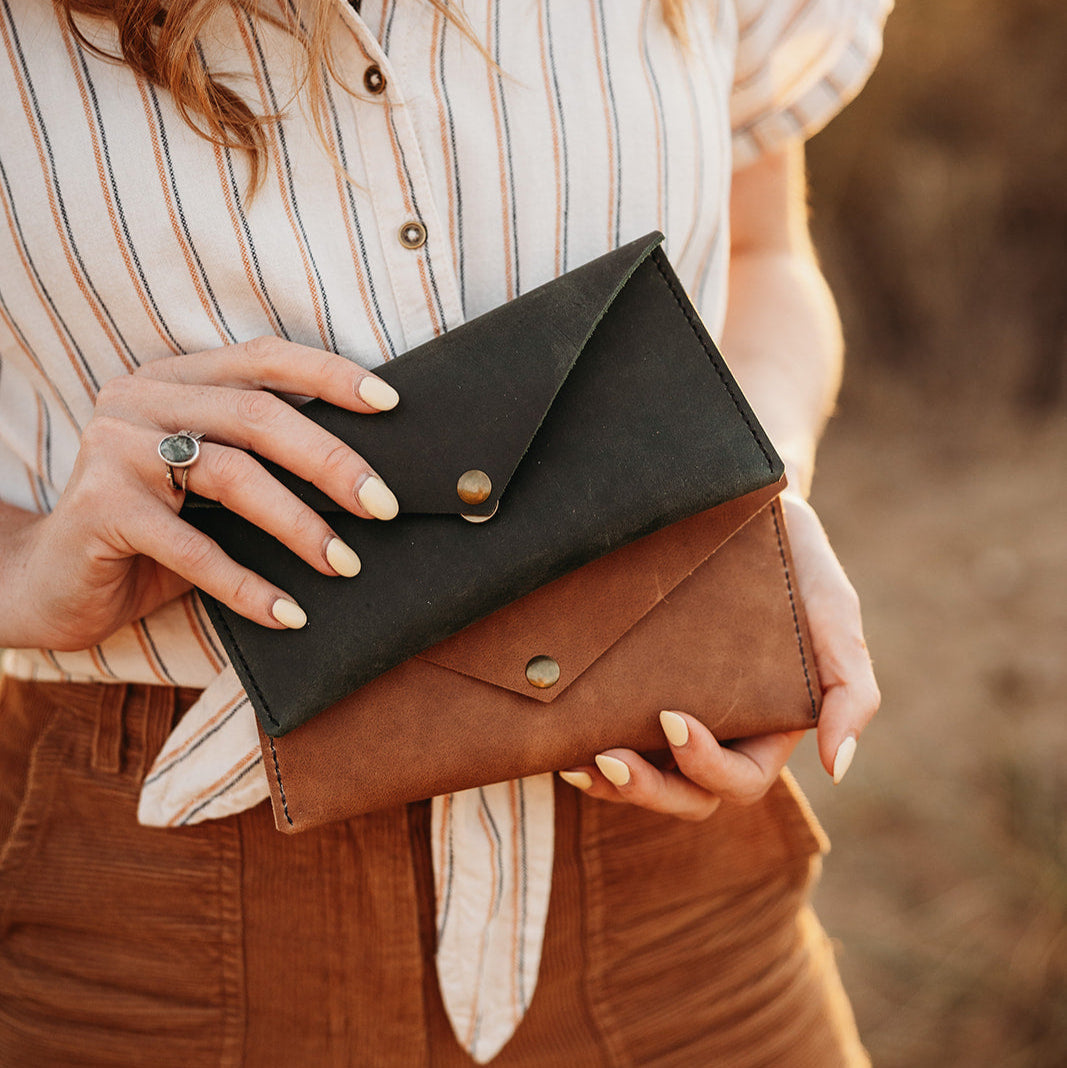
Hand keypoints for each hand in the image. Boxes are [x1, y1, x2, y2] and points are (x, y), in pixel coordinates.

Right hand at [1, 337, 400, 651]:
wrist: (54, 583)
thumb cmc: (154, 535)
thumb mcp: (213, 491)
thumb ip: (265, 467)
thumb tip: (366, 484)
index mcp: (177, 382)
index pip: (263, 358)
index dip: (329, 375)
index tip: (389, 402)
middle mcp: (142, 400)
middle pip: (257, 416)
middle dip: (332, 461)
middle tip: (383, 505)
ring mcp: (115, 448)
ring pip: (232, 475)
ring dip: (300, 526)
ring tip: (346, 564)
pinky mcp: (100, 508)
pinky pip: (193, 549)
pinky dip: (248, 586)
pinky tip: (289, 614)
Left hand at [558, 494, 879, 815]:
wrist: (738, 507)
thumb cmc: (795, 564)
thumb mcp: (835, 616)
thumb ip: (850, 690)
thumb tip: (838, 767)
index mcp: (767, 728)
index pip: (739, 780)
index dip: (706, 768)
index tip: (672, 717)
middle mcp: (718, 730)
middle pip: (687, 795)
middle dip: (650, 790)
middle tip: (611, 759)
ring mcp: (671, 713)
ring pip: (646, 778)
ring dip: (613, 784)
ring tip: (580, 762)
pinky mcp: (634, 689)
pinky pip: (611, 737)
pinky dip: (587, 750)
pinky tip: (565, 744)